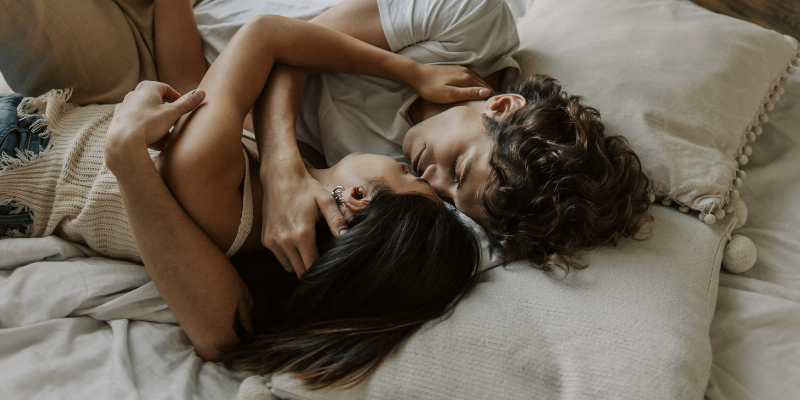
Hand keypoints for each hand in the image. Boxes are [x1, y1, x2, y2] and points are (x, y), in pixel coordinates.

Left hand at [106, 81, 204, 153]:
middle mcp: (134, 94)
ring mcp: (125, 107)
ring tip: (166, 138)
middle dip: (168, 115)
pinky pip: (138, 124)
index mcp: (147, 87)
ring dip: (158, 125)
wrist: (123, 141)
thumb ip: (187, 103)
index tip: (183, 110)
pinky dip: (147, 131)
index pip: (167, 89)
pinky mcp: (119, 121)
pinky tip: (154, 143)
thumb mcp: (172, 113)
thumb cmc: (148, 124)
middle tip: (176, 124)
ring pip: (147, 115)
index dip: (177, 99)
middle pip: (157, 103)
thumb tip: (202, 93)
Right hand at [261, 157, 347, 276]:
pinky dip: (288, 256)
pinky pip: (279, 257)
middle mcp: (285, 240)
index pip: (312, 265)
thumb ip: (336, 220)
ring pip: (289, 267)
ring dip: (299, 264)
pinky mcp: (265, 239)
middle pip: (300, 271)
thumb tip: (346, 237)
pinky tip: (297, 245)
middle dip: (312, 269)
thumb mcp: (325, 200)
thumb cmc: (305, 188)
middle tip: (321, 260)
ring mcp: (272, 241)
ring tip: (309, 252)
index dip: (322, 268)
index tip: (330, 265)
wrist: (279, 176)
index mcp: (302, 233)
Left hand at [410, 64, 492, 103]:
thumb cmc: (431, 88)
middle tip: (494, 105)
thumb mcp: (450, 94)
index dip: (491, 98)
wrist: (417, 75)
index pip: (485, 89)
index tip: (495, 107)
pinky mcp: (455, 69)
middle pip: (483, 84)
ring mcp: (461, 69)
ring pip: (477, 80)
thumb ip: (468, 93)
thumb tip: (487, 93)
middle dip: (489, 93)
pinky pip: (470, 77)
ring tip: (487, 99)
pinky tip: (474, 90)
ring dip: (483, 88)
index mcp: (467, 78)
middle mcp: (466, 71)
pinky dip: (475, 84)